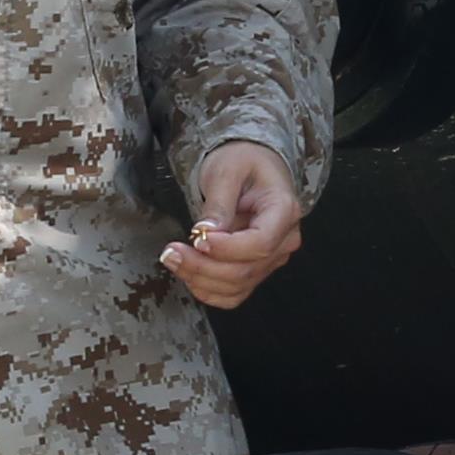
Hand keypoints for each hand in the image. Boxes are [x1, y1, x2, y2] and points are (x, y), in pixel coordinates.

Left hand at [162, 143, 304, 309]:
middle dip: (203, 267)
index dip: (227, 249)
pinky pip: (233, 293)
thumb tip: (206, 232)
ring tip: (173, 258)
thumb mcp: (227, 171)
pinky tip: (188, 273)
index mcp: (284, 210)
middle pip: (246, 270)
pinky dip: (207, 290)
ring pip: (237, 286)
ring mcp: (272, 258)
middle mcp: (284, 240)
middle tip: (170, 252)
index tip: (197, 238)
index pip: (261, 243)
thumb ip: (218, 203)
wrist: (250, 166)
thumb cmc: (243, 161)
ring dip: (200, 279)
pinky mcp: (256, 269)